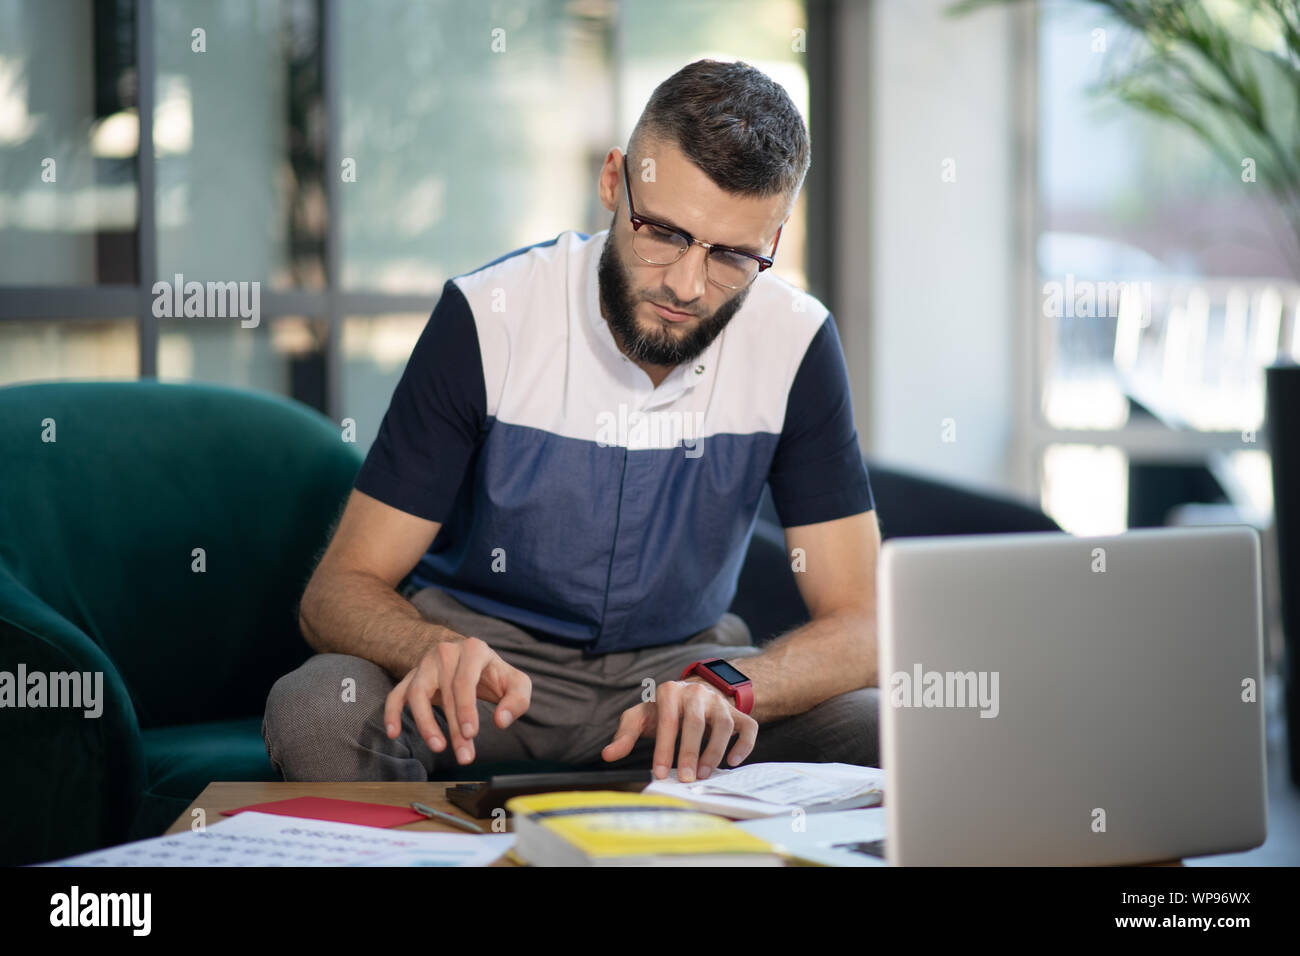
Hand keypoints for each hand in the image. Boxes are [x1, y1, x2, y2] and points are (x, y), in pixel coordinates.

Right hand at [383, 637, 531, 765]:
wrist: (471, 657)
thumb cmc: (494, 673)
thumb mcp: (516, 682)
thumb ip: (517, 700)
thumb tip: (501, 721)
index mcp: (473, 650)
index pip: (464, 682)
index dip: (466, 709)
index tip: (471, 734)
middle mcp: (446, 653)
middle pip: (445, 693)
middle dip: (453, 728)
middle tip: (464, 756)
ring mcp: (425, 664)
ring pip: (417, 694)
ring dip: (425, 723)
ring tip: (438, 747)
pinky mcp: (412, 677)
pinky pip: (396, 694)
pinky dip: (392, 712)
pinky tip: (393, 732)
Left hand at [600, 676, 757, 781]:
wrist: (692, 695)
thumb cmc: (663, 711)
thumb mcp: (641, 717)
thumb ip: (625, 734)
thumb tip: (608, 755)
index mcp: (670, 691)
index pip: (668, 721)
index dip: (664, 748)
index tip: (659, 773)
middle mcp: (697, 693)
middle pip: (696, 723)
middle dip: (690, 753)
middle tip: (685, 779)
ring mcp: (719, 702)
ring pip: (723, 725)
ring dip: (714, 752)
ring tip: (704, 775)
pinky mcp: (737, 713)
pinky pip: (748, 726)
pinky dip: (743, 745)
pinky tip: (732, 762)